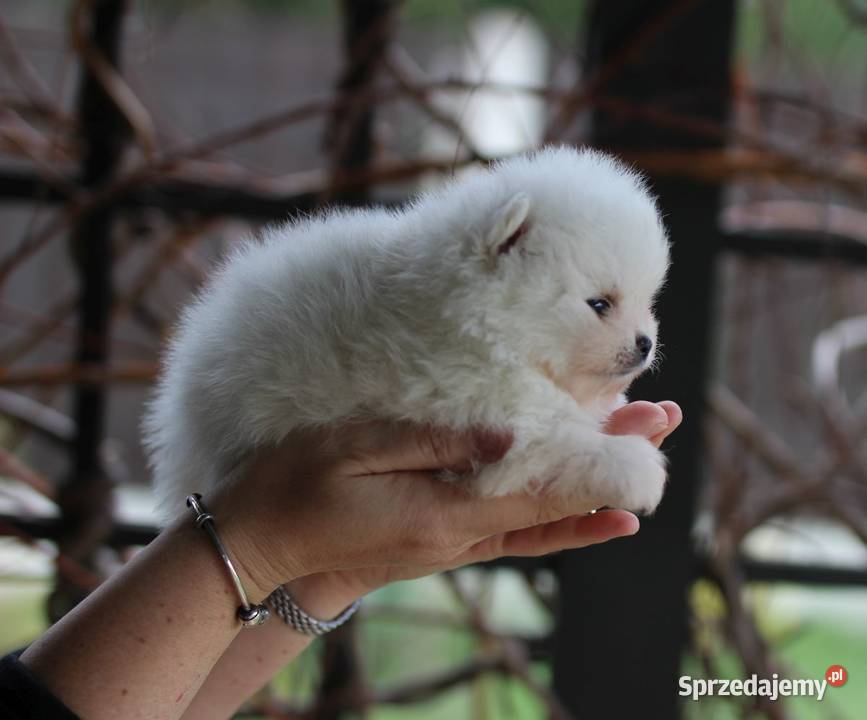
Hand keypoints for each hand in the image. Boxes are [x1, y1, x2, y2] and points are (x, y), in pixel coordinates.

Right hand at [213, 400, 681, 605]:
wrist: (261, 547)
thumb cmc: (296, 486)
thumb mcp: (355, 448)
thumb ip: (433, 441)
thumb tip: (505, 433)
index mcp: (443, 511)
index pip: (542, 488)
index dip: (599, 461)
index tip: (648, 430)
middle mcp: (459, 536)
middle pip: (555, 503)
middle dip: (611, 463)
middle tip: (662, 424)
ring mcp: (452, 544)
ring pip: (543, 523)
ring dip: (595, 493)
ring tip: (645, 467)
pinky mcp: (440, 542)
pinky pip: (516, 536)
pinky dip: (560, 527)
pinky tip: (589, 521)